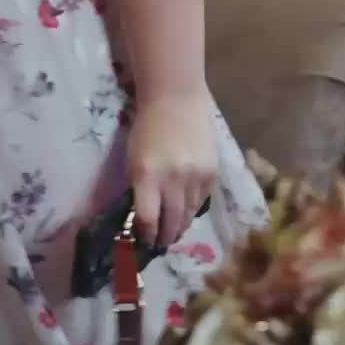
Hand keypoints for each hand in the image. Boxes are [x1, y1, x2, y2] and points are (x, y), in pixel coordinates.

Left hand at [127, 92, 214, 248]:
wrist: (177, 100)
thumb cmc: (148, 129)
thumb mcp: (133, 159)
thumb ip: (137, 188)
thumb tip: (141, 217)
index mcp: (147, 175)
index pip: (147, 218)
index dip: (145, 234)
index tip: (143, 239)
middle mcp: (173, 179)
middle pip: (171, 222)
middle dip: (164, 237)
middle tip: (160, 243)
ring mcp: (196, 177)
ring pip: (188, 215)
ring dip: (180, 227)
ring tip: (173, 233)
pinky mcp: (212, 174)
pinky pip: (201, 202)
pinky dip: (192, 210)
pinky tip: (186, 212)